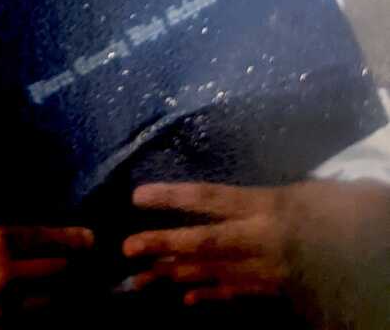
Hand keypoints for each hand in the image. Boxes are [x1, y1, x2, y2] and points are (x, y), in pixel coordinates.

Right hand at [0, 207, 95, 328]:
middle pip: (56, 275)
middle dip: (73, 266)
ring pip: (47, 307)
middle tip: (86, 260)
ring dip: (60, 295)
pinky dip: (36, 315)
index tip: (90, 239)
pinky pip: (26, 327)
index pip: (47, 239)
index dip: (73, 239)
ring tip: (69, 286)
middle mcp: (4, 283)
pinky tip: (37, 308)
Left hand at [122, 178, 389, 319]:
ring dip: (175, 275)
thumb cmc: (352, 213)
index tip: (138, 196)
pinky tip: (186, 300)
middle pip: (204, 243)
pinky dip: (211, 297)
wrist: (382, 260)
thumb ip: (275, 197)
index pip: (211, 199)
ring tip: (140, 278)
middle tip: (126, 248)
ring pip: (215, 273)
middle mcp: (264, 240)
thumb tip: (242, 200)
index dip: (173, 198)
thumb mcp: (314, 191)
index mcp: (270, 205)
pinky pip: (239, 297)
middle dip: (163, 245)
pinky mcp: (280, 296)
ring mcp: (271, 273)